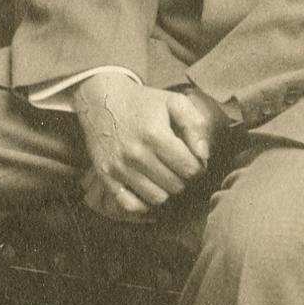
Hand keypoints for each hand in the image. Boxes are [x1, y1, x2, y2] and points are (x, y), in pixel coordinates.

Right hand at [69, 74, 208, 216]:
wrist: (100, 99)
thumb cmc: (142, 101)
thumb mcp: (173, 101)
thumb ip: (195, 125)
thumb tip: (203, 155)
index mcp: (155, 135)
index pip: (191, 169)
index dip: (197, 166)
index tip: (191, 159)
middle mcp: (136, 154)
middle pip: (176, 186)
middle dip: (181, 178)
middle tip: (176, 166)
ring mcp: (119, 167)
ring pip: (157, 198)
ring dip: (165, 190)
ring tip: (162, 175)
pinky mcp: (105, 175)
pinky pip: (130, 205)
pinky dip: (142, 204)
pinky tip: (148, 190)